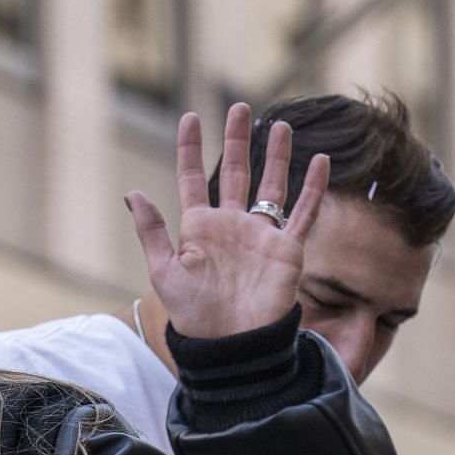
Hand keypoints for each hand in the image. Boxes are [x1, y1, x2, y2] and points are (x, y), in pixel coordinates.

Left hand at [125, 103, 330, 338]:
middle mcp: (231, 226)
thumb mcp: (165, 271)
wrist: (231, 346)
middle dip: (236, 141)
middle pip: (235, 172)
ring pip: (271, 185)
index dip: (191, 149)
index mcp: (198, 229)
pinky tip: (321, 161)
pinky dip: (314, 188)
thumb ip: (152, 232)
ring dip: (275, 156)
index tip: (190, 118)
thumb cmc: (194, 316)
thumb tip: (132, 193)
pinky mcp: (288, 249)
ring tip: (278, 124)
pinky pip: (304, 213)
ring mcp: (260, 235)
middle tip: (239, 108)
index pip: (193, 179)